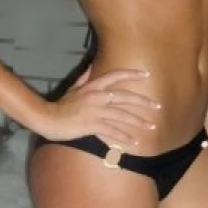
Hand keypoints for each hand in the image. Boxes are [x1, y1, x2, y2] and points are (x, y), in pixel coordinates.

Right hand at [40, 69, 160, 149]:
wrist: (49, 119)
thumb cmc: (62, 105)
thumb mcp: (74, 87)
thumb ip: (85, 77)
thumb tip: (92, 64)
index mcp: (94, 86)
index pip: (116, 76)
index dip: (132, 75)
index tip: (146, 75)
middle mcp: (97, 97)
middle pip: (125, 97)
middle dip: (143, 102)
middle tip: (158, 106)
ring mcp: (96, 112)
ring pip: (122, 116)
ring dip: (138, 122)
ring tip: (151, 127)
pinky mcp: (93, 126)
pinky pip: (113, 132)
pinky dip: (125, 137)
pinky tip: (135, 142)